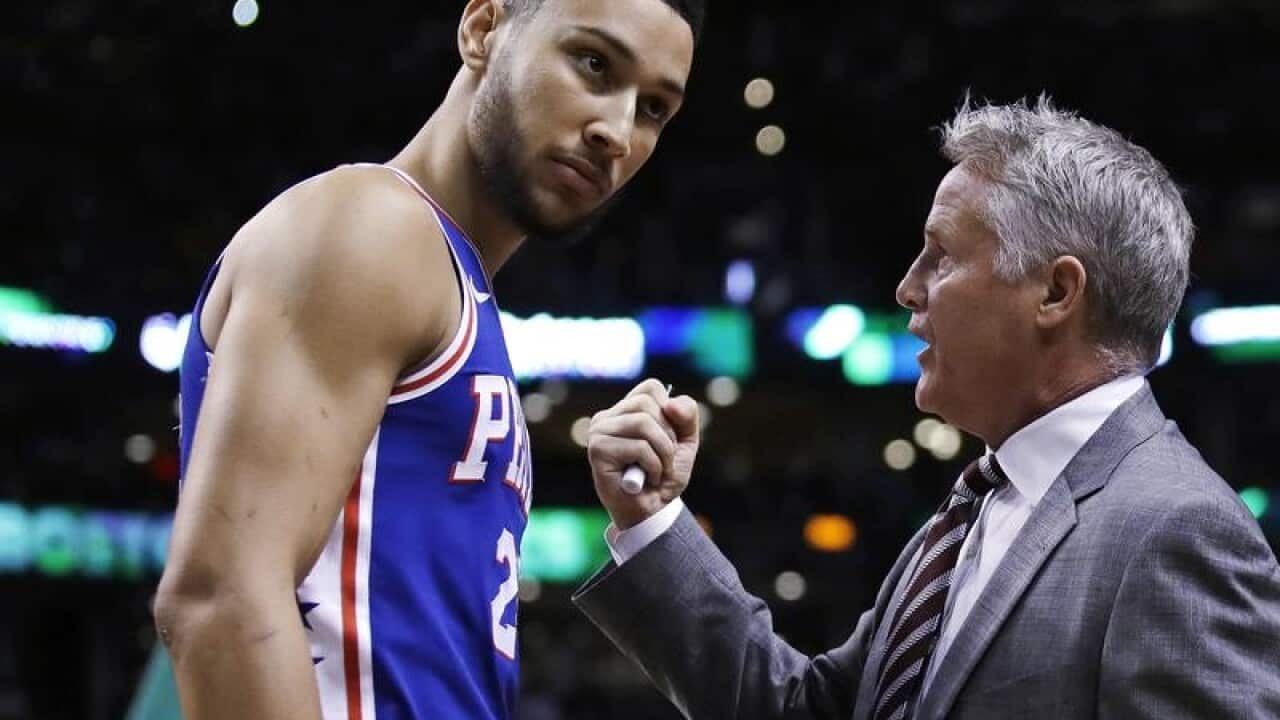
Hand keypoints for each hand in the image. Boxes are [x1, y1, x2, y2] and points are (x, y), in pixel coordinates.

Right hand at [587, 379, 699, 529]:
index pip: (651, 387)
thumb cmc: (664, 475)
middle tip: (664, 459)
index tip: (668, 439)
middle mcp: (607, 417)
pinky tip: (647, 479)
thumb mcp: (685, 441)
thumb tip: (670, 404)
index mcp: (624, 410)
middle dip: (668, 435)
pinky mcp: (597, 451)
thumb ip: (687, 415)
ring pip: (643, 422)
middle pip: (647, 403)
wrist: (653, 512)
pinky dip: (654, 465)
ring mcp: (598, 433)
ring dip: (663, 452)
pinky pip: (639, 446)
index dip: (670, 413)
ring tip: (657, 470)